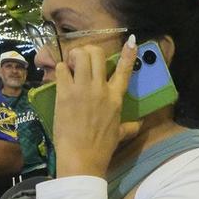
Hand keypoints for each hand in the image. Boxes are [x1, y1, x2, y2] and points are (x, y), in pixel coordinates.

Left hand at [53, 35, 138, 177]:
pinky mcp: (65, 93)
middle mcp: (101, 89)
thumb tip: (139, 125)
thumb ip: (129, 127)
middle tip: (81, 61)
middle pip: (97, 54)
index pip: (125, 70)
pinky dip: (60, 70)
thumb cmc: (102, 148)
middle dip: (88, 51)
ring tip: (70, 66)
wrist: (82, 158)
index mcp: (116, 98)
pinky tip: (60, 78)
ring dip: (73, 57)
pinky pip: (61, 69)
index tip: (131, 41)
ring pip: (79, 55)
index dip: (128, 53)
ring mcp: (82, 89)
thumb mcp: (119, 134)